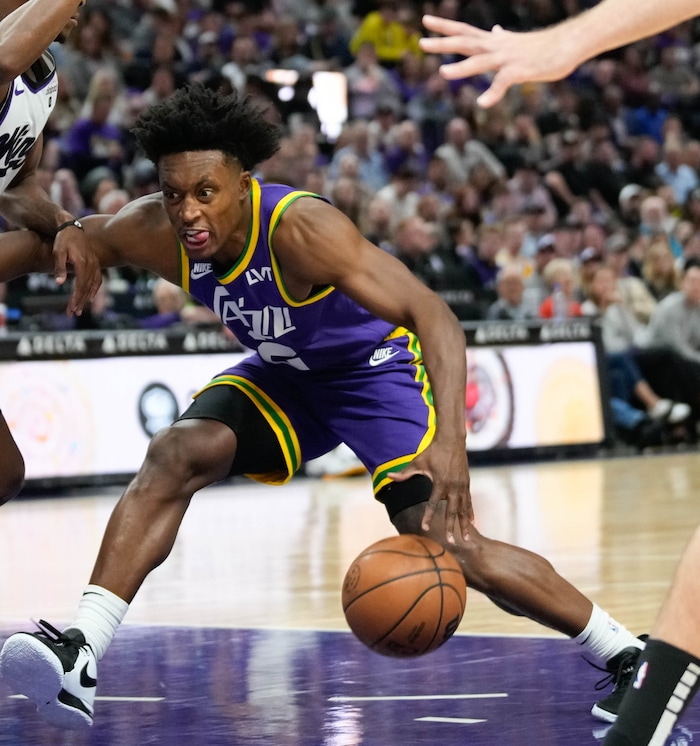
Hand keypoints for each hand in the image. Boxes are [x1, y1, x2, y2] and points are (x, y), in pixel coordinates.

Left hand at [53, 227, 101, 314]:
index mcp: (83, 263)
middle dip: (81, 301)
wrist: (71, 226)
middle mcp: (91, 264)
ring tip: (80, 307)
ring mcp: (95, 263)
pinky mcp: (95, 262)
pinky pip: (98, 279)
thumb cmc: (62, 239)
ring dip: (87, 297)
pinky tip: (90, 296)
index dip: (77, 298)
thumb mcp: (58, 252)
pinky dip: (95, 289)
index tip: (72, 308)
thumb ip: (59, 268)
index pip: (81, 285)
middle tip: (75, 313)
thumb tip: (59, 283)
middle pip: (87, 287)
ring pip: (93, 284)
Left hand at [389, 439, 472, 543]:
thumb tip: (389, 477)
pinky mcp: (466, 484)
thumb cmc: (433, 451)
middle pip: (451, 512)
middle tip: (451, 542)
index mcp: (440, 483)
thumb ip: (405, 473)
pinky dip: (470, 513)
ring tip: (466, 538)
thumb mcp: (418, 462)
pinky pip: (469, 502)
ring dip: (464, 524)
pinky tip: (472, 523)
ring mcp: (461, 486)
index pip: (432, 504)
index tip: (424, 528)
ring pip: (463, 509)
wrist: (451, 440)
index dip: (428, 516)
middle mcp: (453, 487)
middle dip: (451, 528)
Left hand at [419, 15, 578, 107]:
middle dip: (443, 43)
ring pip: (480, 62)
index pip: (464, 31)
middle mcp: (496, 47)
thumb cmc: (543, 46)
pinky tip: (482, 103)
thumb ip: (502, 38)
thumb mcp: (517, 41)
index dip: (445, 27)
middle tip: (421, 42)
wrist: (567, 45)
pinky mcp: (520, 71)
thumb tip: (496, 29)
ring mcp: (507, 58)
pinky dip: (492, 93)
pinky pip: (503, 83)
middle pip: (465, 42)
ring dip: (461, 69)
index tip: (425, 20)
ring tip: (442, 72)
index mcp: (493, 41)